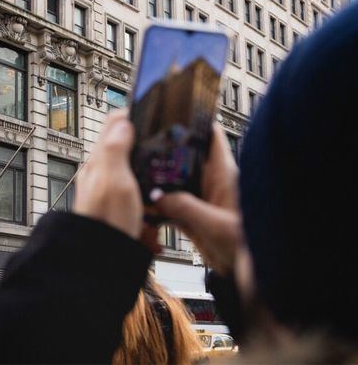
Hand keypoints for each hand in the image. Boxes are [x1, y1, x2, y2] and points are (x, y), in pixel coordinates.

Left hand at [73, 110, 142, 239]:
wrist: (98, 257)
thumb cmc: (106, 221)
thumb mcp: (115, 180)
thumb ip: (116, 150)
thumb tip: (122, 123)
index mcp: (98, 162)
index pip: (112, 124)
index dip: (131, 113)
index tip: (149, 108)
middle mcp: (99, 172)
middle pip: (119, 141)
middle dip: (136, 132)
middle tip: (155, 126)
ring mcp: (105, 188)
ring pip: (124, 161)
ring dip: (137, 154)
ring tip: (154, 149)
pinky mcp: (113, 204)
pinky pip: (128, 182)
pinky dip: (139, 177)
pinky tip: (148, 182)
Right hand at [152, 123, 241, 274]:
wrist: (249, 275)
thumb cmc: (248, 248)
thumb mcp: (215, 224)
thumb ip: (185, 208)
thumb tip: (157, 195)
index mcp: (224, 175)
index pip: (211, 136)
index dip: (194, 120)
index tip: (173, 109)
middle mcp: (211, 182)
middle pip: (185, 155)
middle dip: (164, 148)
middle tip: (141, 141)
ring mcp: (201, 198)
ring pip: (174, 179)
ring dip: (157, 177)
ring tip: (136, 170)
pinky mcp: (192, 216)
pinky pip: (169, 203)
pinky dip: (156, 202)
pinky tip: (142, 202)